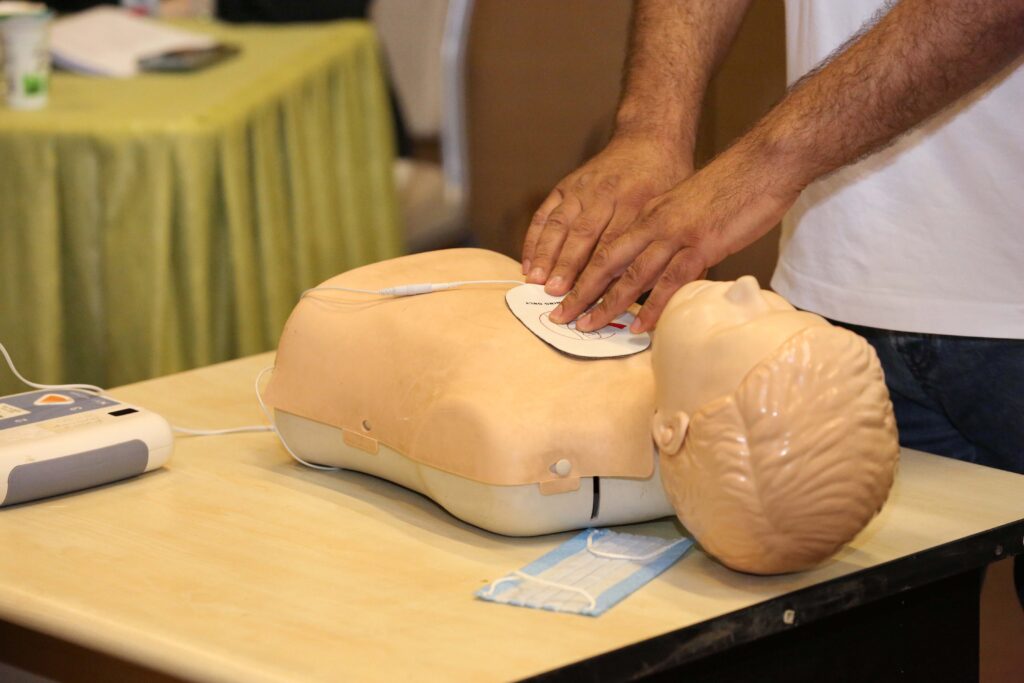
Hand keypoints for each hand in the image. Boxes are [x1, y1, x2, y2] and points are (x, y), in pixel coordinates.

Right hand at [521, 136, 690, 295]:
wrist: (649, 138)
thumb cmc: (665, 182)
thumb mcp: (670, 212)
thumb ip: (656, 246)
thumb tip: (644, 292)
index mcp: (636, 204)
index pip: (614, 247)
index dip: (598, 276)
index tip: (587, 301)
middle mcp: (606, 195)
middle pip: (583, 239)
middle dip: (566, 270)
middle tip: (554, 297)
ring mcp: (583, 189)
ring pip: (560, 225)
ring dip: (546, 255)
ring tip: (535, 281)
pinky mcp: (567, 185)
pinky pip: (545, 214)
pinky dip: (534, 239)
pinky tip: (528, 262)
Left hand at [550, 144, 799, 332]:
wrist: (763, 163)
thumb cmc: (732, 187)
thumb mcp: (688, 207)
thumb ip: (672, 232)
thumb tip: (664, 260)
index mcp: (650, 213)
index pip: (607, 247)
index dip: (583, 272)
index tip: (565, 293)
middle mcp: (655, 223)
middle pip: (607, 261)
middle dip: (581, 291)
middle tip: (560, 316)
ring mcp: (677, 234)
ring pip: (632, 274)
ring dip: (607, 303)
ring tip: (588, 326)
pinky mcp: (701, 245)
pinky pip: (671, 281)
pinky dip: (653, 306)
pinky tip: (639, 326)